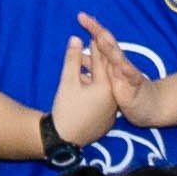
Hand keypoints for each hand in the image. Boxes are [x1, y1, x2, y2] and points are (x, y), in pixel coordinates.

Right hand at [46, 17, 126, 154]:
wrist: (64, 141)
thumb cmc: (66, 110)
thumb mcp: (67, 82)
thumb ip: (72, 59)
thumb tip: (75, 38)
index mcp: (105, 86)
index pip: (101, 61)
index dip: (95, 46)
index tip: (91, 34)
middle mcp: (112, 98)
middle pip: (103, 74)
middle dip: (95, 61)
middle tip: (89, 47)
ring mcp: (110, 111)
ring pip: (102, 88)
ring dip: (92, 77)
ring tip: (81, 69)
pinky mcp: (105, 121)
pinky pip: (101, 101)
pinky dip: (93, 93)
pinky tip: (83, 90)